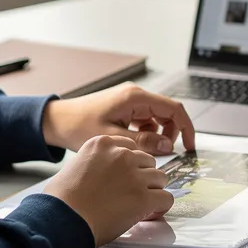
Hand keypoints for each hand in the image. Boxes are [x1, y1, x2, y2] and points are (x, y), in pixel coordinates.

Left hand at [42, 84, 195, 154]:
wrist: (56, 120)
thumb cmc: (78, 126)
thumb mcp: (114, 139)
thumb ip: (143, 143)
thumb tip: (168, 146)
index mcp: (135, 97)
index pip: (173, 109)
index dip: (186, 128)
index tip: (190, 146)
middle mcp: (135, 95)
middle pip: (167, 113)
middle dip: (170, 134)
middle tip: (164, 153)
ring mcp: (130, 100)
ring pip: (156, 118)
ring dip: (156, 135)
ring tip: (143, 150)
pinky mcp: (124, 107)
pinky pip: (145, 119)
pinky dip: (145, 133)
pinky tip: (133, 144)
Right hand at [43, 135, 172, 246]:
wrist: (62, 219)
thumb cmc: (61, 200)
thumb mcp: (75, 166)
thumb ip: (96, 163)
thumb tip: (105, 175)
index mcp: (103, 144)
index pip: (132, 147)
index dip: (131, 165)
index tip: (126, 177)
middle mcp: (121, 155)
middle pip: (148, 162)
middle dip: (143, 177)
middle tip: (131, 194)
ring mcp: (134, 175)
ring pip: (160, 178)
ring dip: (152, 191)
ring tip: (139, 204)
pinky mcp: (143, 198)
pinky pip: (166, 199)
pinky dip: (160, 207)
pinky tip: (149, 213)